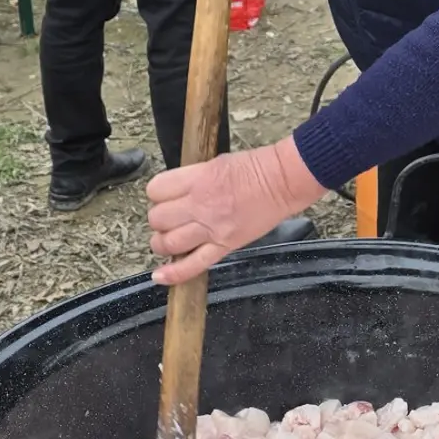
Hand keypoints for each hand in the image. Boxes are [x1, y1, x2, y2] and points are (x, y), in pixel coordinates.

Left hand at [147, 136, 322, 284]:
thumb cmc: (255, 168)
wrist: (282, 182)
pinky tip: (160, 276)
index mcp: (197, 179)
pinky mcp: (224, 246)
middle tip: (169, 219)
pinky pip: (193, 265)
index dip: (156, 194)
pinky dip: (173, 274)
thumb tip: (175, 192)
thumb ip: (192, 178)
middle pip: (157, 218)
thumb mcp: (215, 162)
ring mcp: (211, 228)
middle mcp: (199, 205)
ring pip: (168, 243)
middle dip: (159, 220)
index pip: (156, 190)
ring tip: (168, 241)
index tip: (163, 197)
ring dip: (162, 244)